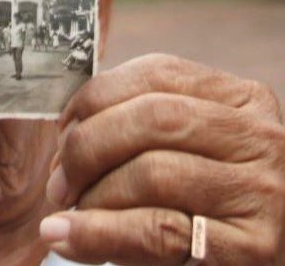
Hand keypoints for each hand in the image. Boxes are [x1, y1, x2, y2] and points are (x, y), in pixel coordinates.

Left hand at [40, 54, 284, 264]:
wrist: (247, 262)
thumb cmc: (200, 205)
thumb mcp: (177, 152)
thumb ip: (131, 130)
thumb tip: (62, 129)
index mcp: (239, 100)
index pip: (156, 72)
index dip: (94, 98)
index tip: (63, 130)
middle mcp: (259, 137)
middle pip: (153, 117)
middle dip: (86, 147)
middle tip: (59, 183)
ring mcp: (261, 192)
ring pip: (153, 173)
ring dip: (94, 195)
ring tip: (72, 213)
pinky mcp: (251, 246)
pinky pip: (157, 230)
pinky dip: (98, 233)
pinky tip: (65, 236)